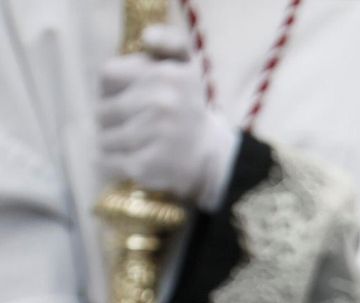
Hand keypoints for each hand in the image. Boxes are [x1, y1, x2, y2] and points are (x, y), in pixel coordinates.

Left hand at [97, 24, 239, 210]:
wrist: (213, 158)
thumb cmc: (189, 108)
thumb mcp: (187, 67)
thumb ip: (171, 42)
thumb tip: (149, 37)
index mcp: (167, 74)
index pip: (107, 76)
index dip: (112, 90)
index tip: (128, 99)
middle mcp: (162, 102)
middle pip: (102, 111)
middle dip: (110, 121)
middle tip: (131, 127)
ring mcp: (154, 135)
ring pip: (103, 138)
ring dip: (112, 144)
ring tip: (133, 145)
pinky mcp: (147, 165)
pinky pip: (108, 163)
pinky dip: (110, 165)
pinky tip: (126, 163)